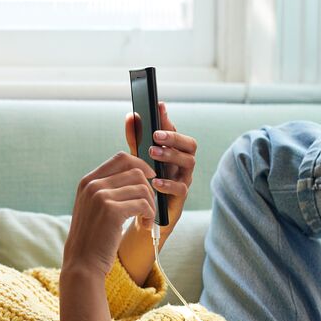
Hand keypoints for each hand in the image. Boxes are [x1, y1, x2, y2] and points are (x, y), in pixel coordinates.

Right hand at [64, 152, 156, 276]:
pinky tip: (146, 226)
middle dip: (149, 189)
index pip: (121, 158)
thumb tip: (138, 174)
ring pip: (142, 188)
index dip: (140, 165)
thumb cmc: (93, 238)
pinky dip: (150, 215)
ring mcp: (101, 196)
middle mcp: (92, 185)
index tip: (150, 179)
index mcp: (88, 181)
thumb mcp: (93, 207)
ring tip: (147, 219)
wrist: (83, 263)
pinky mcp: (111, 210)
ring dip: (151, 204)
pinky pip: (143, 204)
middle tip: (149, 207)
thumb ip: (107, 189)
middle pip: (135, 171)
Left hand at [124, 102, 196, 232]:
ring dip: (171, 155)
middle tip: (156, 135)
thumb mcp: (138, 158)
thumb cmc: (144, 182)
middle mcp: (182, 162)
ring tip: (153, 153)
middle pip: (190, 144)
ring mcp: (184, 179)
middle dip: (174, 137)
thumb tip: (131, 116)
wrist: (144, 215)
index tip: (158, 106)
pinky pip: (181, 188)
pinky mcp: (181, 197)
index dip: (167, 119)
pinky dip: (168, 183)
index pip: (175, 131)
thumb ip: (135, 139)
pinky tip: (155, 181)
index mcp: (174, 151)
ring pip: (189, 162)